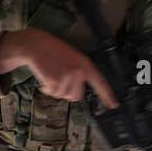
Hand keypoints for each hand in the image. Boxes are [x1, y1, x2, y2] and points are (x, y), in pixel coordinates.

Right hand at [0, 29, 117, 108]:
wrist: (37, 45)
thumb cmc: (54, 50)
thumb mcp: (73, 57)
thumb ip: (80, 72)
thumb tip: (78, 90)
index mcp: (86, 65)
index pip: (100, 83)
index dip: (108, 96)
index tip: (114, 105)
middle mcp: (79, 73)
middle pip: (77, 96)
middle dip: (67, 92)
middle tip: (60, 81)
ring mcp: (67, 77)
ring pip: (63, 96)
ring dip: (56, 90)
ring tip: (52, 76)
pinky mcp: (55, 81)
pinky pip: (53, 93)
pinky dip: (47, 89)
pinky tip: (45, 78)